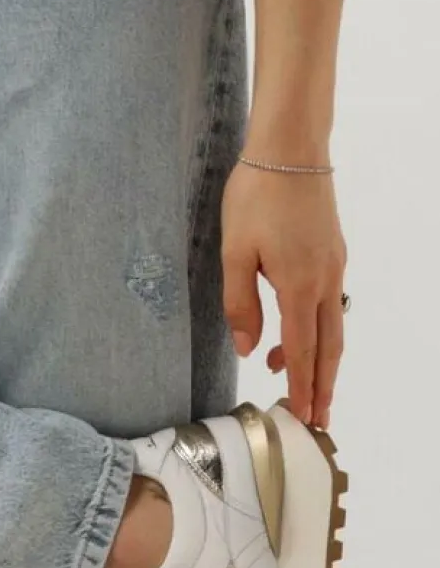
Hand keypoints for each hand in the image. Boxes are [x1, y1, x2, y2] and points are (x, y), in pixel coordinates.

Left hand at [220, 159, 347, 429]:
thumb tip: (250, 348)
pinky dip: (319, 332)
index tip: (304, 417)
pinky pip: (329, 305)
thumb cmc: (256, 195)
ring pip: (332, 327)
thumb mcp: (234, 253)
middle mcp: (324, 280)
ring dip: (320, 362)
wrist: (291, 146)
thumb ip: (240, 304)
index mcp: (298, 286)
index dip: (302, 388)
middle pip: (328, 348)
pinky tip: (297, 336)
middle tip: (318, 421)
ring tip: (303, 389)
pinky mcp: (332, 253)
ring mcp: (333, 266)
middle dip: (322, 387)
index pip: (301, 351)